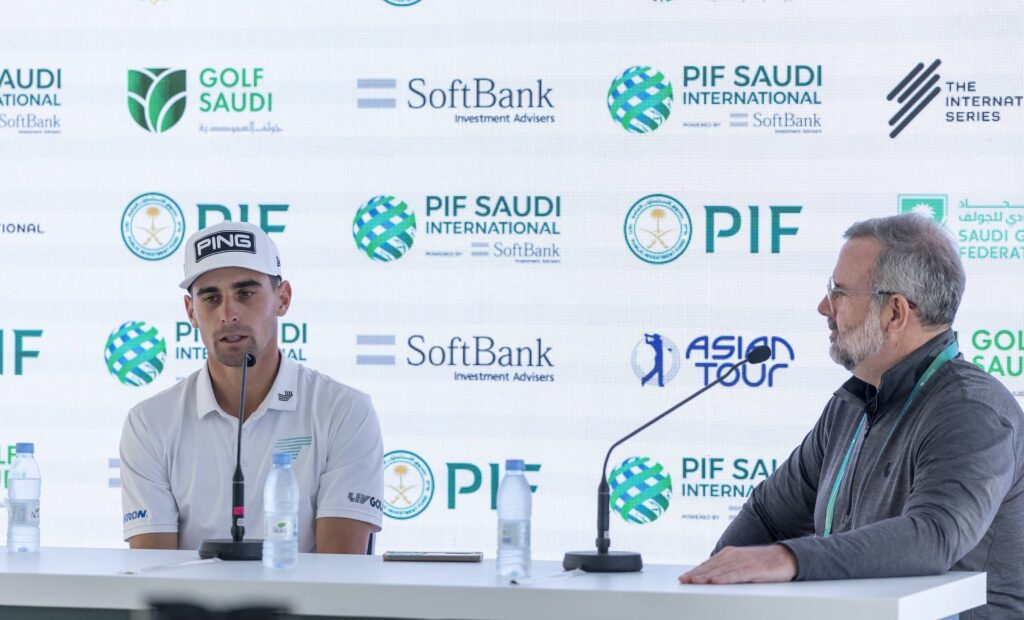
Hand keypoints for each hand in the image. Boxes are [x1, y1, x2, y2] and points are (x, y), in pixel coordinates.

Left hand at [678, 544, 796, 584]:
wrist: (784, 557)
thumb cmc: (762, 563)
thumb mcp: (741, 564)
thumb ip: (727, 568)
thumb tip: (711, 576)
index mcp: (729, 554)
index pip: (708, 564)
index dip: (695, 571)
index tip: (683, 578)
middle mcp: (733, 556)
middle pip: (711, 567)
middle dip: (696, 574)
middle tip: (683, 580)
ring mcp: (742, 562)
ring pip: (721, 571)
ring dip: (706, 576)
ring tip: (694, 581)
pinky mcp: (752, 569)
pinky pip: (736, 575)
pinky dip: (726, 578)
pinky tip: (716, 582)